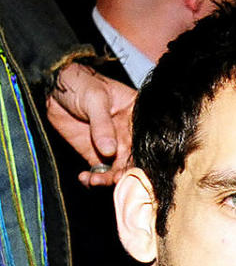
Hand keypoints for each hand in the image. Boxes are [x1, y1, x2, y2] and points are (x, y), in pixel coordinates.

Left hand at [46, 62, 135, 186]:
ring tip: (95, 181)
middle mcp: (131, 137)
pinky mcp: (98, 157)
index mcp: (138, 120)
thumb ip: (102, 124)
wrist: (56, 88)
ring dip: (109, 181)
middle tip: (115, 180)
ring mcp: (116, 149)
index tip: (134, 170)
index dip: (145, 159)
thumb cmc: (81, 84)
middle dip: (126, 174)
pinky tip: (86, 178)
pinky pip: (100, 175)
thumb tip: (109, 151)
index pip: (149, 143)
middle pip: (136, 162)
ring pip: (119, 172)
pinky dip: (93, 181)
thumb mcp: (94, 98)